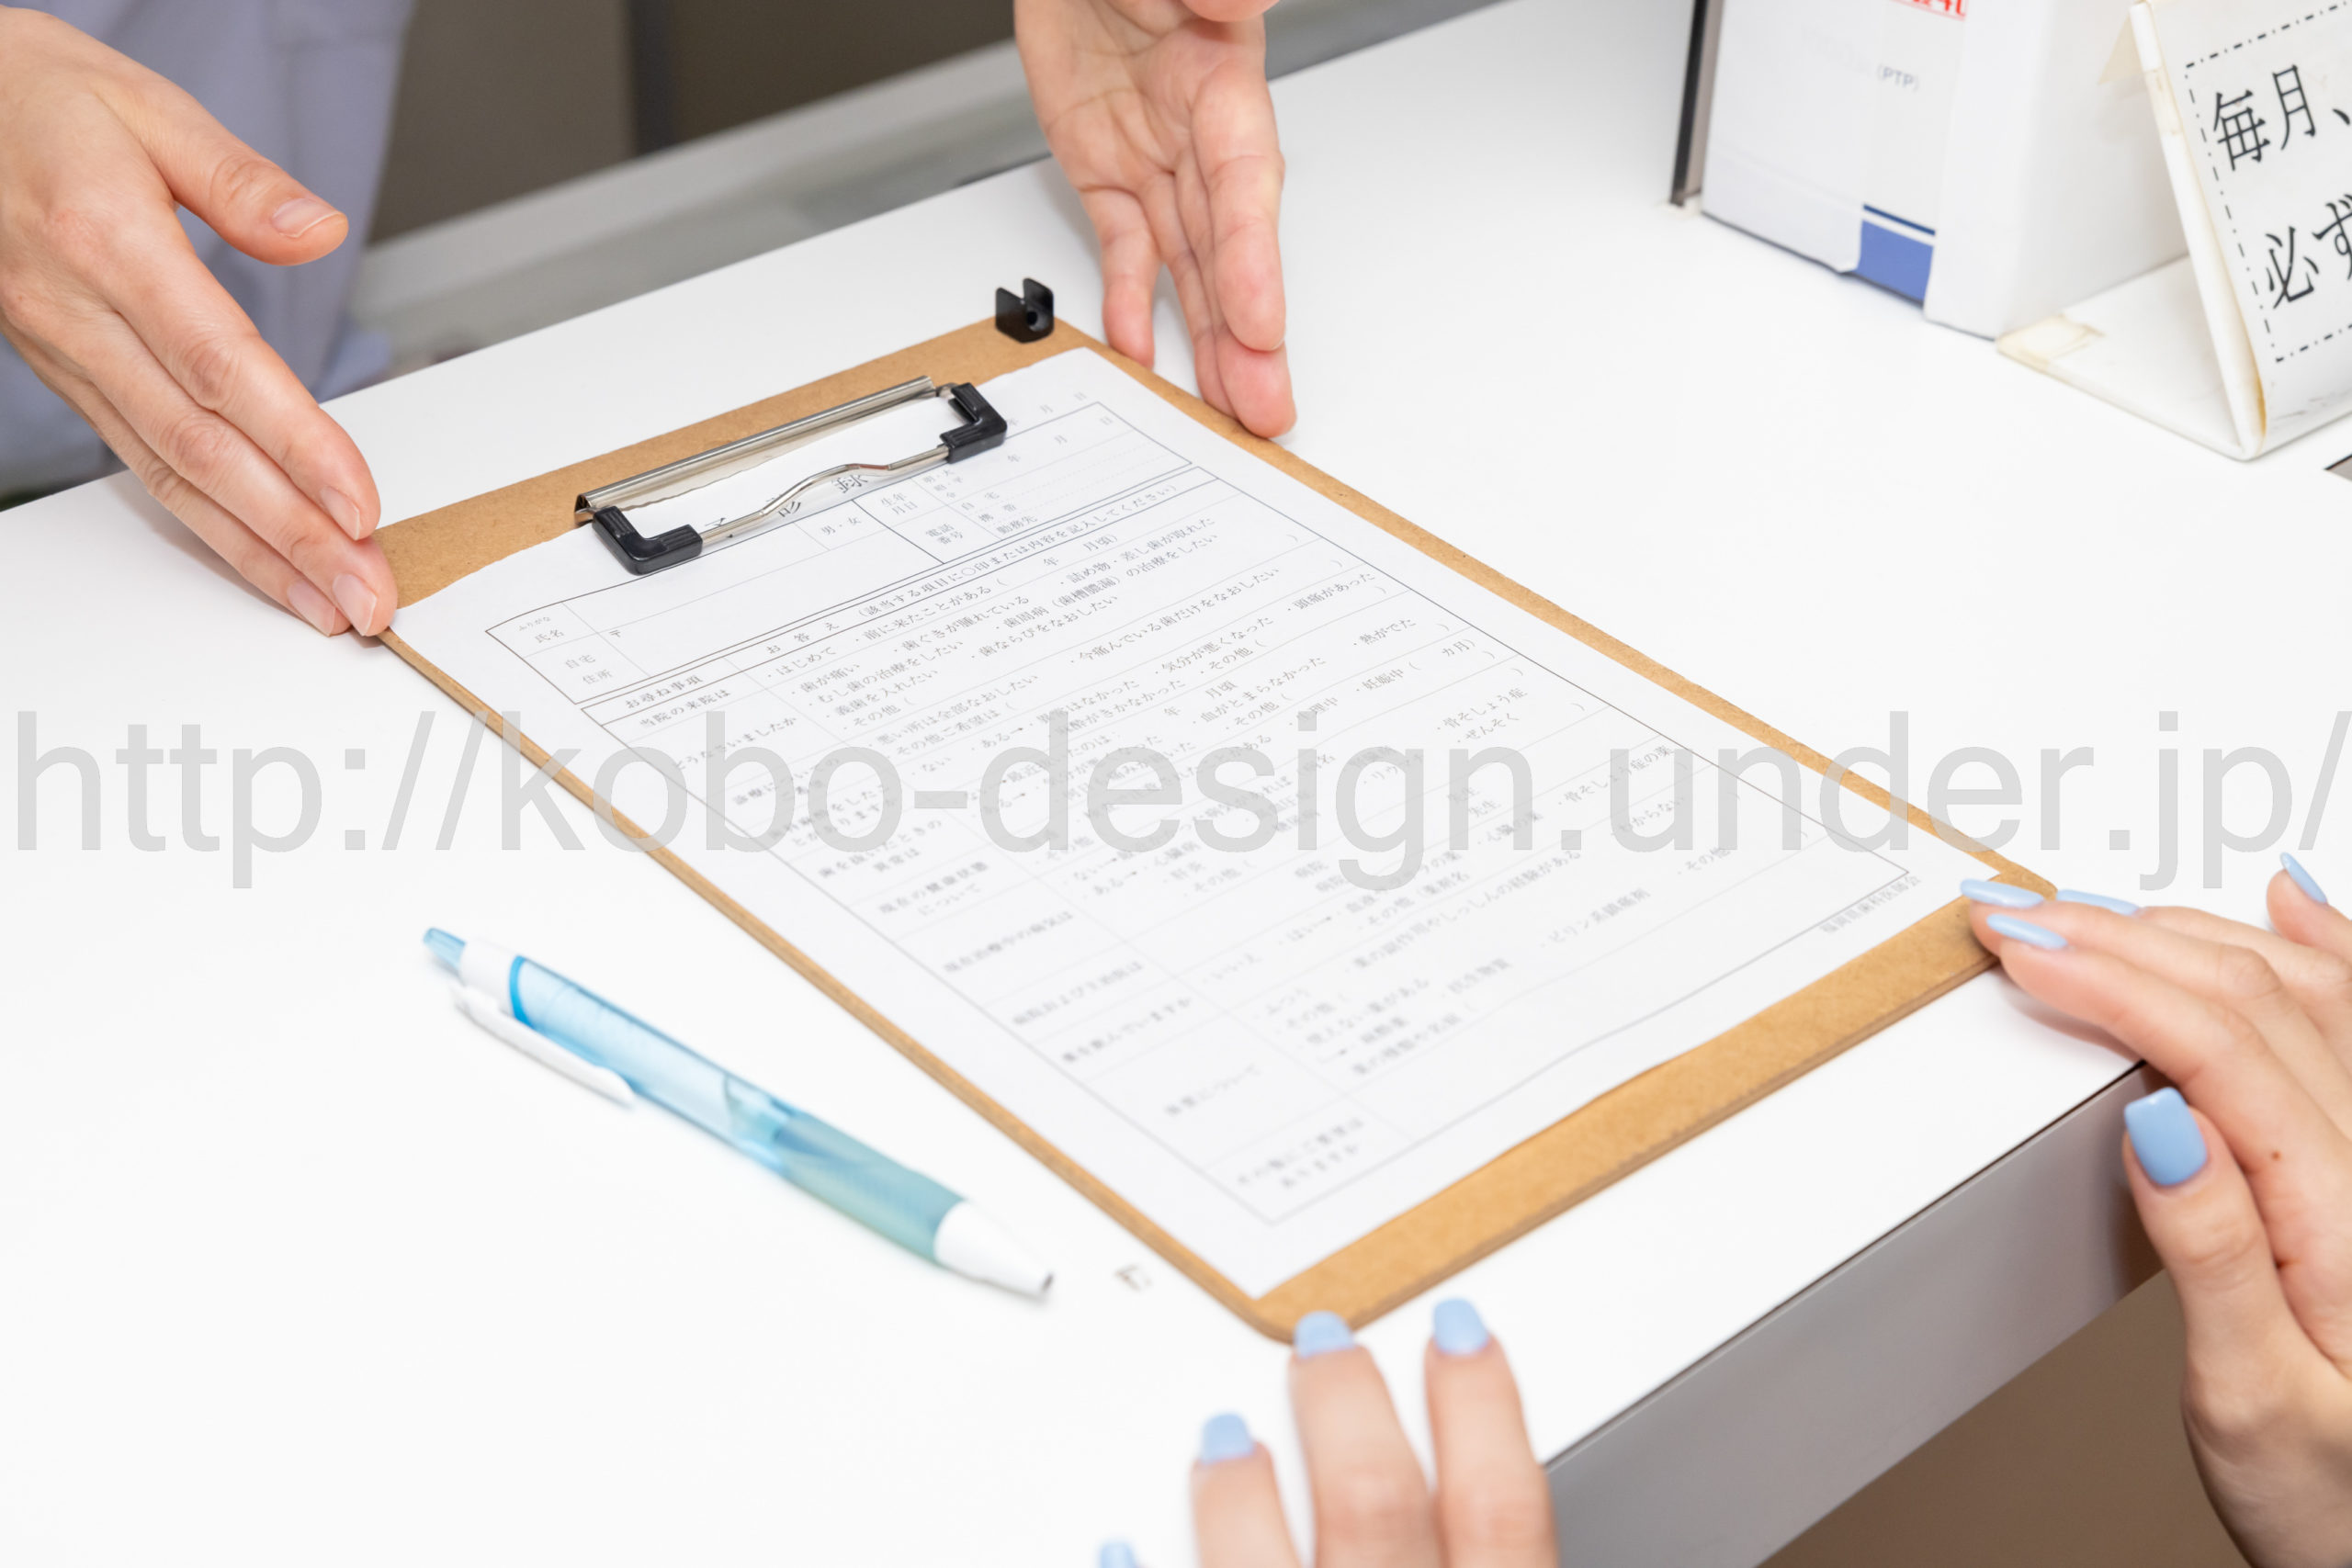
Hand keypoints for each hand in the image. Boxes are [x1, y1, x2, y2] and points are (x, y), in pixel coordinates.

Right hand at [0, 7, 393, 636]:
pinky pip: (142, 462)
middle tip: (363, 593)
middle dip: (291, 531)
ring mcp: (67, 354)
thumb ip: (240, 179)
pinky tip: (260, 561)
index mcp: (108, 243)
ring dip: (256, 549)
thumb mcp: (147, 107)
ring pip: (170, 472)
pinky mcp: (66, 374)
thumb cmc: (41, 100)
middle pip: (202, 445)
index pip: (221, 366)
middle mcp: (79, 315)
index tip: (356, 504)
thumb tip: (317, 227)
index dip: (294, 443)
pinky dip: (208, 523)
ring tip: (328, 601)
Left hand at [1015, 0, 1294, 438]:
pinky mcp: (1105, 163)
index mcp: (1224, 77)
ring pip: (1186, 262)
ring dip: (1208, 337)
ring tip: (1226, 407)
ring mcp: (1152, 152)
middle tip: (1267, 406)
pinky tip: (1142, 353)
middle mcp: (1197, 128)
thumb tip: (1240, 0)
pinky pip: (1122, 241)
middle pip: (1229, 245)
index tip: (1263, 322)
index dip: (1255, 256)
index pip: (1244, 181)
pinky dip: (1128, 296)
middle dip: (1249, 333)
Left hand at [1146, 1300, 1552, 1567]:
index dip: (1483, 1409)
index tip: (1459, 1335)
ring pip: (1262, 1564)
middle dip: (1345, 1409)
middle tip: (1323, 1343)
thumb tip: (1495, 1517)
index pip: (1502, 1510)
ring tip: (1222, 1434)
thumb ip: (1498, 1564)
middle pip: (1375, 1505)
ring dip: (1237, 1492)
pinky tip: (1121, 1544)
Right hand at [1968, 859, 2351, 1567]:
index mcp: (2343, 1219)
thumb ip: (2214, 1251)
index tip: (2019, 948)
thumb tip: (2156, 1120)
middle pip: (2256, 998)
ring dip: (2189, 933)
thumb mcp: (2254, 1402)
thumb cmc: (2339, 1503)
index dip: (2110, 979)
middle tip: (2017, 918)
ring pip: (2304, 990)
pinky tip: (2289, 904)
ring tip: (2092, 912)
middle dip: (2123, 938)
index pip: (2219, 1048)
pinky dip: (2322, 944)